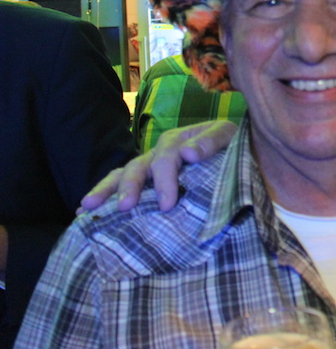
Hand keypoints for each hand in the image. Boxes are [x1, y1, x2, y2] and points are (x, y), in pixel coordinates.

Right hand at [79, 120, 238, 212]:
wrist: (237, 148)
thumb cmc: (232, 144)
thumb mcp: (228, 136)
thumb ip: (212, 142)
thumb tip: (189, 153)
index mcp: (179, 140)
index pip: (167, 158)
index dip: (165, 180)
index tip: (168, 204)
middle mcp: (160, 152)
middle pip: (138, 166)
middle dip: (129, 186)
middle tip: (125, 207)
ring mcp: (151, 165)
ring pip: (123, 174)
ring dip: (105, 190)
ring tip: (87, 207)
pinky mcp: (149, 180)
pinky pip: (122, 183)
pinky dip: (105, 195)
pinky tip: (85, 212)